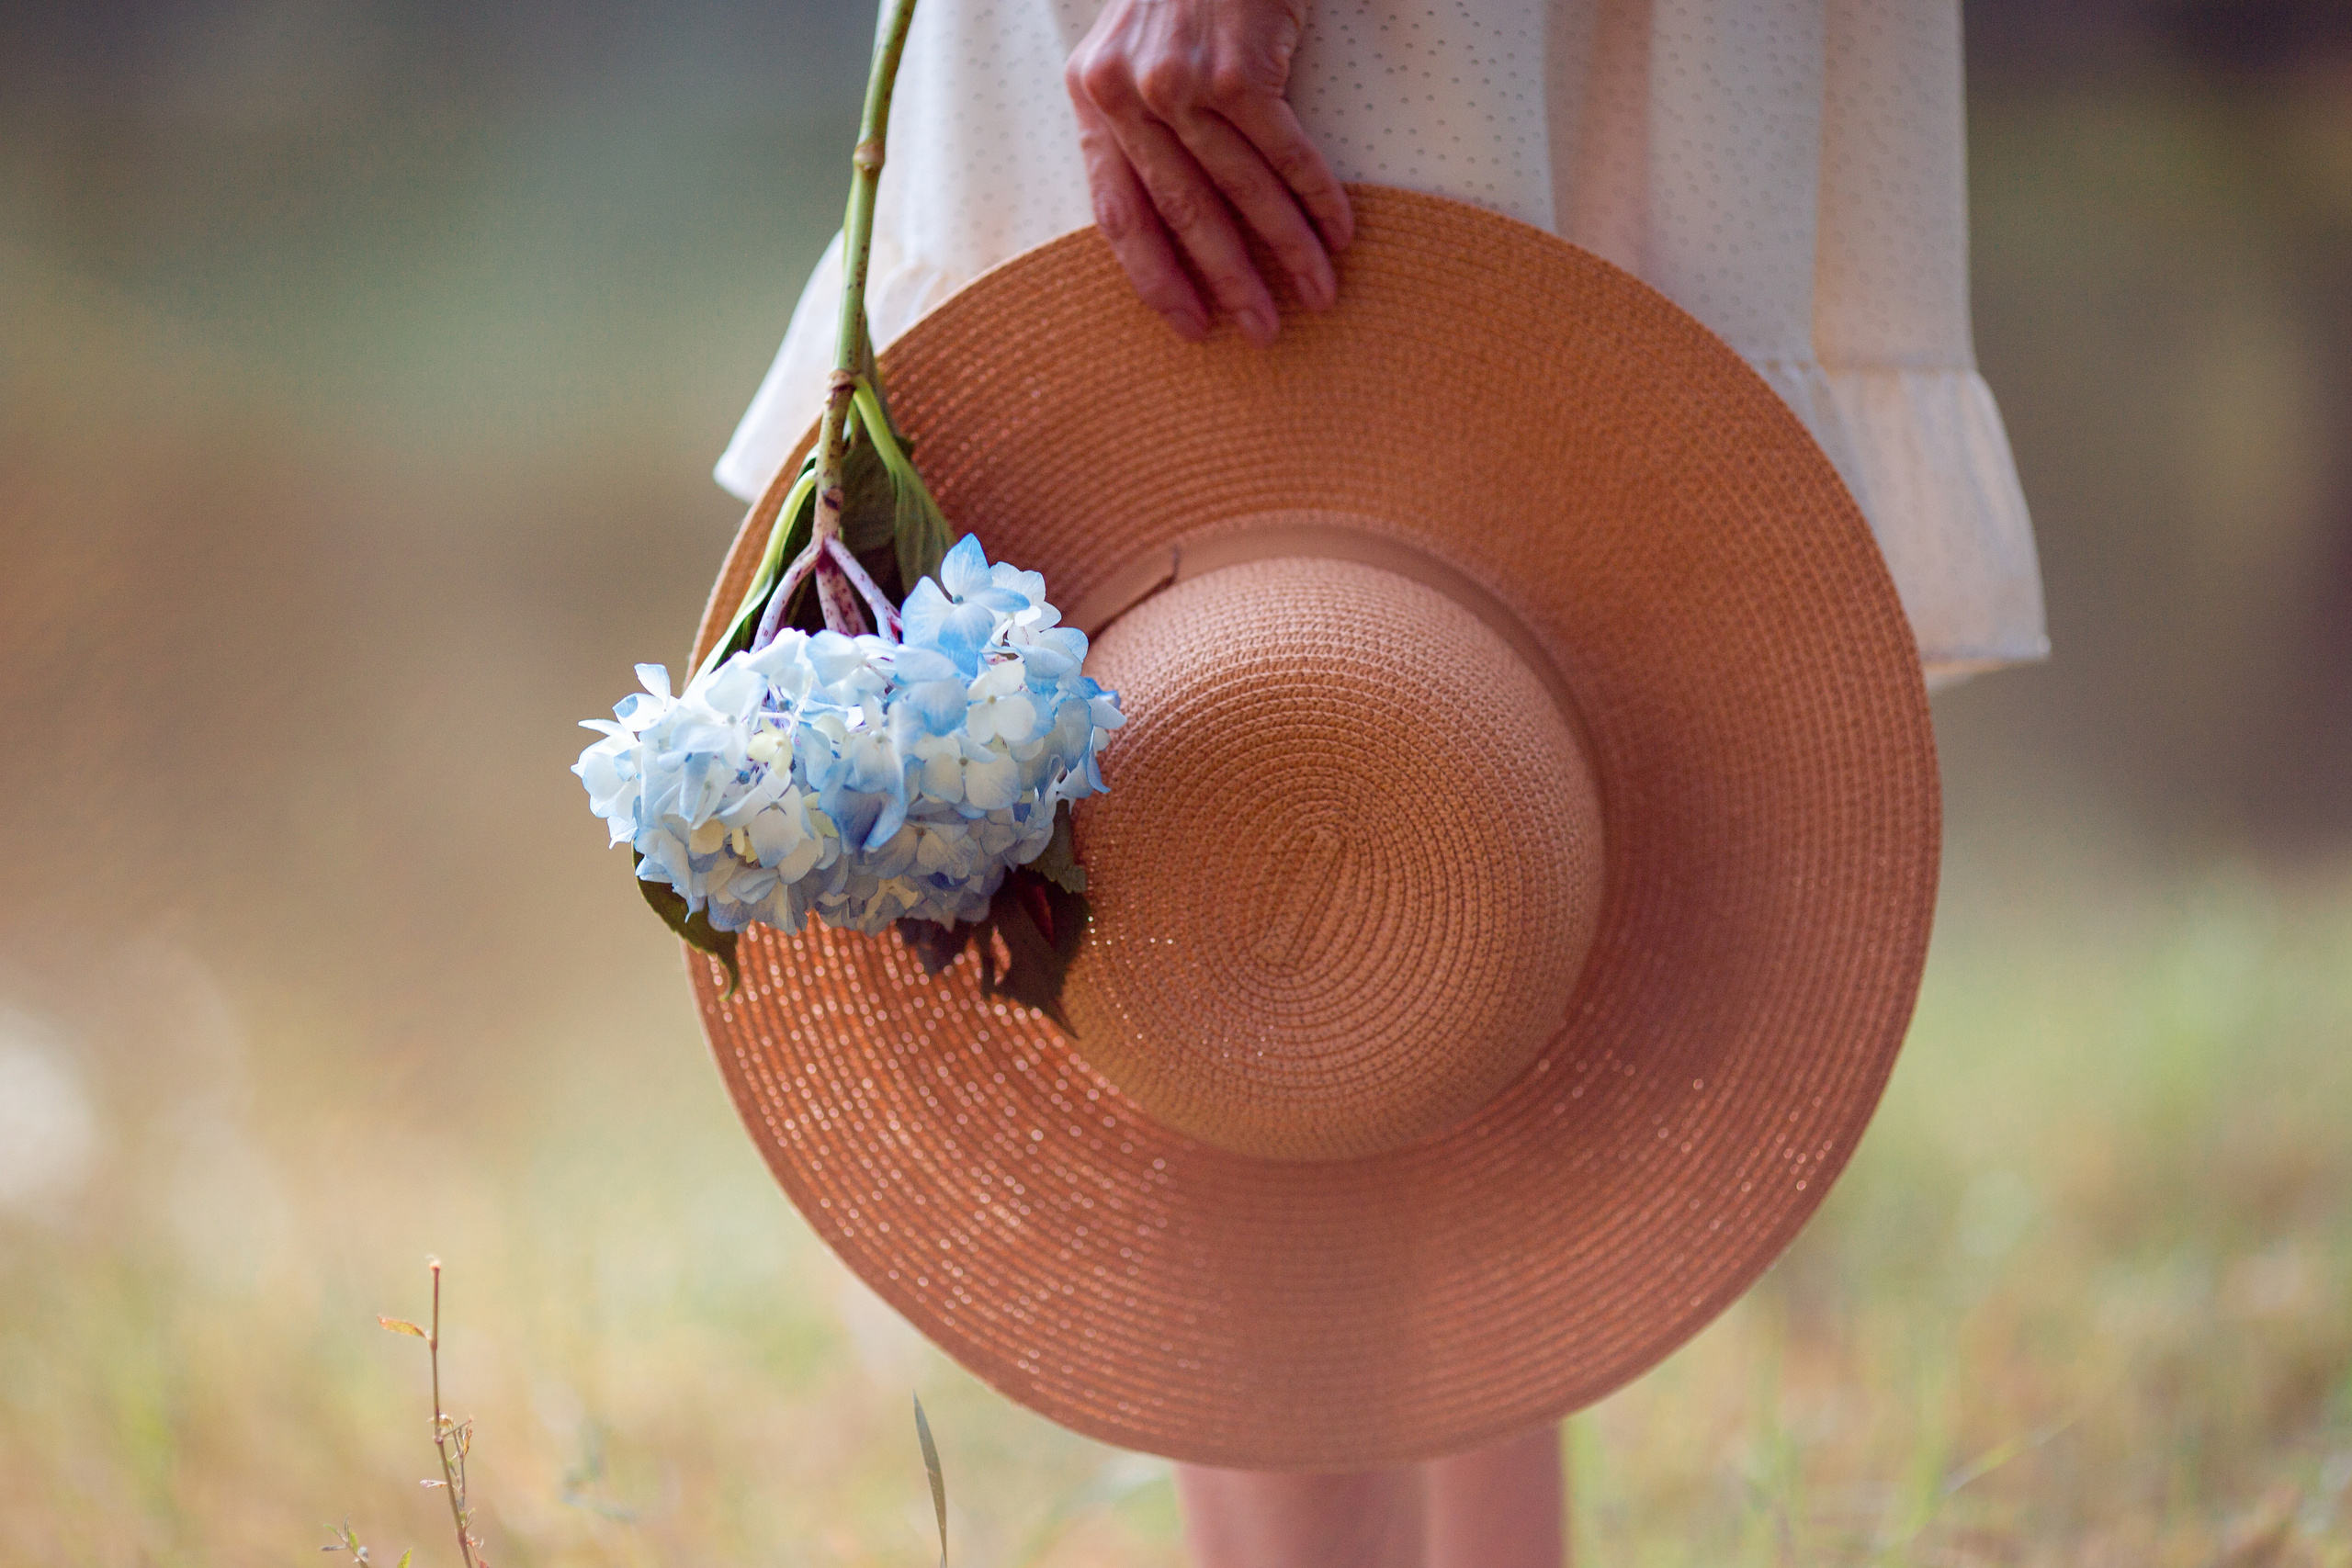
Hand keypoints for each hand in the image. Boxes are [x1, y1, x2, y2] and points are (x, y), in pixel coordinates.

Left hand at [1065, 0, 1353, 346]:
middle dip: (1230, 283)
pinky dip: (1316, 197)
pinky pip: (1284, 153)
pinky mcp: (1238, 70)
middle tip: (1264, 332)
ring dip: (1287, 251)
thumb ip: (1143, 127)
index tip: (1193, 328)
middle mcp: (1126, 95)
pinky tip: (1338, 231)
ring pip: (1239, 192)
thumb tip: (1187, 227)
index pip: (1117, 215)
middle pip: (1183, 216)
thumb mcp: (1139, 52)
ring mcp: (1180, 81)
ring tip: (1319, 293)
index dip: (1156, 280)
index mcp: (1091, 99)